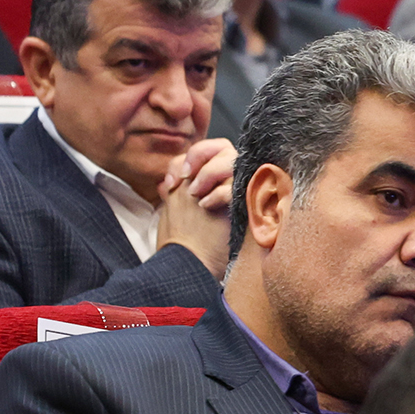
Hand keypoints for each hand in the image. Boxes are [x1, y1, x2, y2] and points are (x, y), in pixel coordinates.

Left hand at [157, 138, 234, 275]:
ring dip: (209, 173)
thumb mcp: (178, 207)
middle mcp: (228, 181)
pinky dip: (218, 193)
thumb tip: (168, 179)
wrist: (192, 267)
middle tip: (189, 180)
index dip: (192, 156)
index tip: (177, 177)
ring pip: (231, 159)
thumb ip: (179, 187)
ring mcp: (239, 191)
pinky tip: (206, 207)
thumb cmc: (188, 240)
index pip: (209, 148)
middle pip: (223, 146)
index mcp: (212, 179)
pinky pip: (235, 186)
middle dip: (202, 158)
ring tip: (198, 196)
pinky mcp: (245, 207)